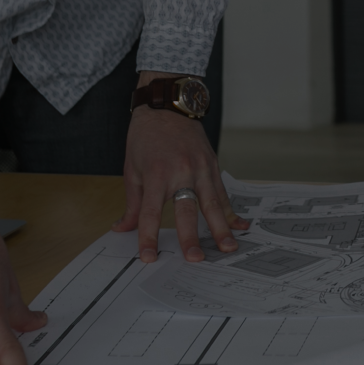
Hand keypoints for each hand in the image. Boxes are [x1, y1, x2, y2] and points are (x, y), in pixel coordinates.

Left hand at [115, 73, 247, 262]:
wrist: (167, 105)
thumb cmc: (146, 136)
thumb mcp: (132, 168)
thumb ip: (132, 202)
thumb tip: (122, 228)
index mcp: (156, 173)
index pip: (149, 212)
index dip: (148, 236)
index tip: (148, 257)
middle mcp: (180, 171)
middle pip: (186, 210)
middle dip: (191, 237)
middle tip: (195, 258)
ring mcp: (200, 168)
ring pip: (213, 203)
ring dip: (221, 228)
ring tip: (228, 247)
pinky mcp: (213, 165)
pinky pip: (222, 193)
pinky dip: (231, 211)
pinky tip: (241, 225)